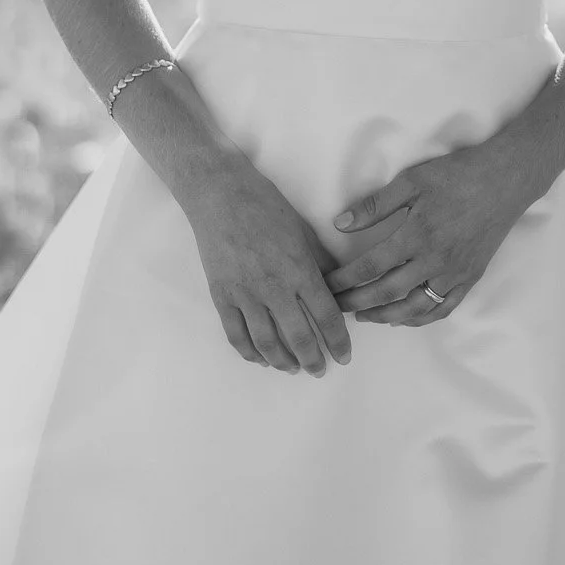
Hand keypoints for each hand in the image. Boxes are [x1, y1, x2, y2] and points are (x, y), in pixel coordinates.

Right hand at [186, 162, 352, 376]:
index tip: (344, 356)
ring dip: (283, 362)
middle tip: (319, 370)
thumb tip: (336, 286)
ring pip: (267, 343)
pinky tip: (260, 358)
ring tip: (292, 369)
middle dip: (313, 360)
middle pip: (299, 337)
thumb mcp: (302, 229)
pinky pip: (236, 335)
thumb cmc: (265, 205)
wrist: (220, 194)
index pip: (326, 316)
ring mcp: (245, 294)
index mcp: (299, 269)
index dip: (338, 341)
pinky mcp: (222, 296)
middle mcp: (274, 287)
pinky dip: (250, 352)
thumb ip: (320, 261)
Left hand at [323, 141, 527, 326]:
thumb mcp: (411, 181)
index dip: (345, 280)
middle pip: (387, 293)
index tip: (327, 285)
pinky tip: (404, 317)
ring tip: (365, 316)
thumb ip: (375, 205)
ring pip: (414, 308)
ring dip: (386, 316)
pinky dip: (420, 318)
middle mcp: (434, 261)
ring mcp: (454, 274)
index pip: (370, 267)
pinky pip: (442, 308)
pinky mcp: (470, 278)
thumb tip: (340, 224)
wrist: (505, 180)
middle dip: (357, 303)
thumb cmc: (456, 175)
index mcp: (415, 235)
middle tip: (337, 307)